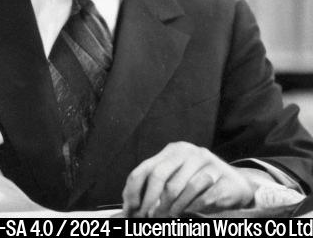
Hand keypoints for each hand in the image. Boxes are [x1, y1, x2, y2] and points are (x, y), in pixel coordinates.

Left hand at [121, 141, 254, 216]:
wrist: (237, 184)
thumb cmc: (199, 183)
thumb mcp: (176, 178)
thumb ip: (154, 186)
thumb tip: (129, 206)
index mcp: (174, 150)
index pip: (145, 169)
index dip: (134, 190)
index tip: (131, 208)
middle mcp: (189, 152)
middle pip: (160, 176)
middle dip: (150, 200)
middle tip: (147, 216)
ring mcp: (208, 163)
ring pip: (180, 188)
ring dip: (171, 207)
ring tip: (167, 216)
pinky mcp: (222, 178)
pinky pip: (200, 197)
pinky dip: (190, 208)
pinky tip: (186, 212)